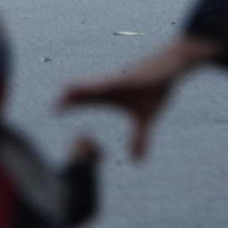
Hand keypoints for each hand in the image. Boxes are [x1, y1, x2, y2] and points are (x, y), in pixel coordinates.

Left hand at [58, 35, 223, 159]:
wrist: (173, 67)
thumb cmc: (156, 87)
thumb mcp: (147, 118)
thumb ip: (139, 138)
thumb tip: (136, 160)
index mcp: (111, 95)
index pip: (86, 99)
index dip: (72, 104)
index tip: (55, 112)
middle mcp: (112, 86)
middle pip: (86, 91)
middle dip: (70, 98)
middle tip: (54, 108)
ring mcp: (121, 80)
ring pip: (98, 83)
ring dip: (83, 88)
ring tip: (66, 91)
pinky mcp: (133, 76)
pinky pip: (118, 81)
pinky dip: (107, 85)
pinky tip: (98, 87)